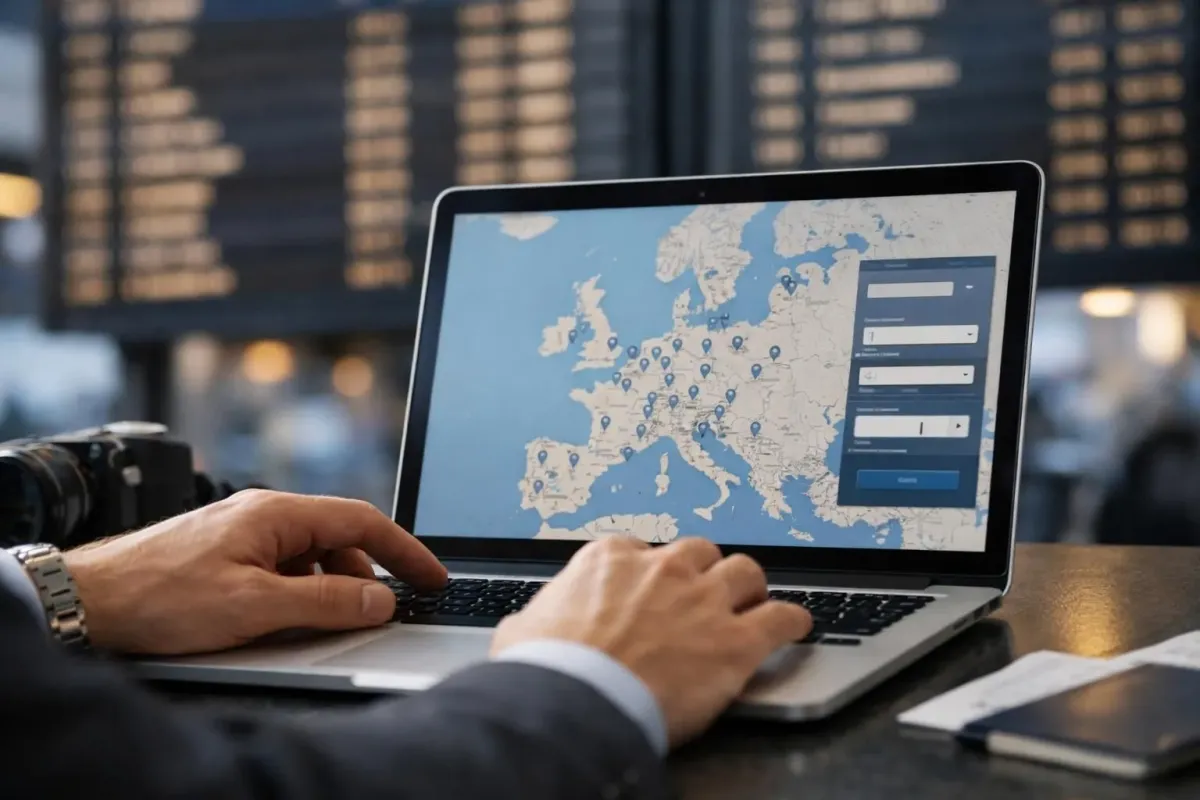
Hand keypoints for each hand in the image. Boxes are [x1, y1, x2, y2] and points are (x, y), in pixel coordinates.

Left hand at [63, 490, 446, 654]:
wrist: (88, 599)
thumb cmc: (161, 595)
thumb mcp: (255, 606)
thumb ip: (326, 602)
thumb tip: (381, 600)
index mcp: (278, 513)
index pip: (363, 522)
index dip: (405, 551)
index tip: (433, 578)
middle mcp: (264, 514)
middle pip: (338, 539)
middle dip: (365, 577)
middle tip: (379, 615)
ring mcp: (243, 532)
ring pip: (310, 557)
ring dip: (328, 588)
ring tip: (323, 624)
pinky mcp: (226, 553)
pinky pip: (281, 567)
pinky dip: (298, 592)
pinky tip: (284, 619)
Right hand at [490, 537, 810, 746]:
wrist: (577, 700)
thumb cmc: (548, 669)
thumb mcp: (523, 631)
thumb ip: (537, 618)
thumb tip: (524, 627)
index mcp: (611, 560)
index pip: (643, 551)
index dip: (652, 574)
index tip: (654, 590)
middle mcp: (662, 569)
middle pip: (700, 553)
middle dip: (704, 572)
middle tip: (705, 594)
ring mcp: (703, 601)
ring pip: (745, 573)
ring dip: (750, 589)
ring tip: (753, 602)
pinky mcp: (735, 641)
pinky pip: (782, 618)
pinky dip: (792, 622)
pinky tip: (796, 627)